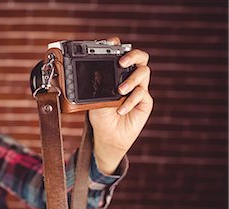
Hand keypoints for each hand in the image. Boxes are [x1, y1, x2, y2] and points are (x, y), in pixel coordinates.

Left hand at [89, 37, 152, 174]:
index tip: (112, 42)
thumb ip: (97, 86)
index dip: (119, 46)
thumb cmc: (100, 115)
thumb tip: (97, 73)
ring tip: (120, 91)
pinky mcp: (145, 102)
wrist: (107, 135)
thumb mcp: (93, 99)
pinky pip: (142, 95)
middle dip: (133, 55)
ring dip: (131, 79)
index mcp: (117, 74)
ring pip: (144, 72)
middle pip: (141, 57)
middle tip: (121, 62)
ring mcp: (139, 89)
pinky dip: (129, 102)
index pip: (121, 55)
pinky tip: (120, 110)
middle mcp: (130, 78)